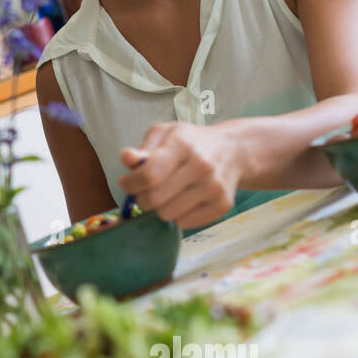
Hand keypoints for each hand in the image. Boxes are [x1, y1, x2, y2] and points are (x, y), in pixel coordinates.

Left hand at [119, 121, 243, 228]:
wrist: (232, 150)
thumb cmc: (191, 142)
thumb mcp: (165, 134)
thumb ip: (143, 148)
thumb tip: (126, 158)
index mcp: (183, 144)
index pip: (148, 175)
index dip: (130, 184)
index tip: (125, 183)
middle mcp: (201, 166)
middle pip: (155, 199)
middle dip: (141, 198)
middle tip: (145, 191)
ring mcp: (214, 187)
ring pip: (167, 214)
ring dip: (160, 208)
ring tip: (166, 195)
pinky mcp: (222, 205)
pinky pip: (184, 223)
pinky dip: (178, 215)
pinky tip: (183, 201)